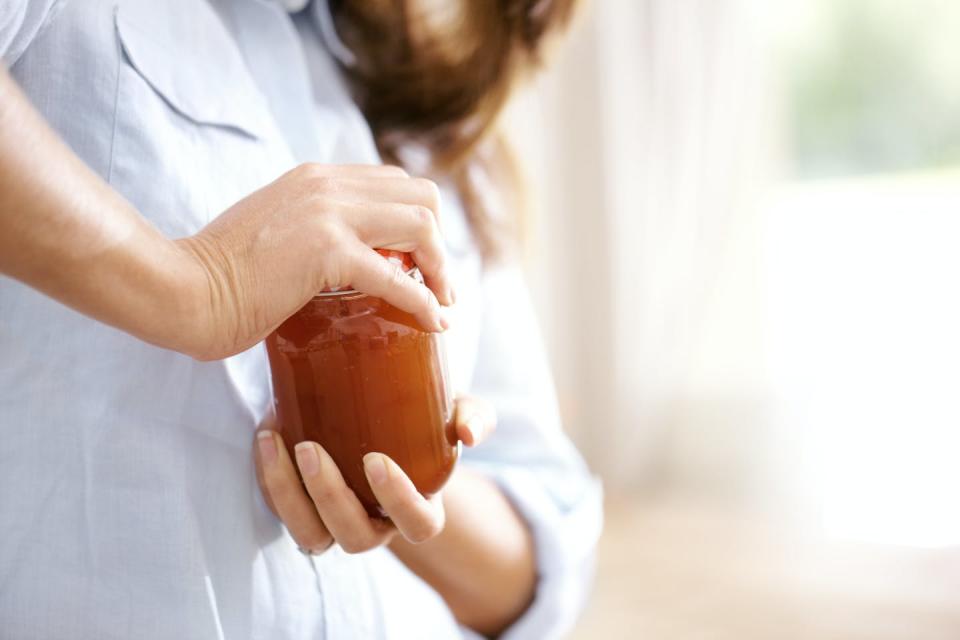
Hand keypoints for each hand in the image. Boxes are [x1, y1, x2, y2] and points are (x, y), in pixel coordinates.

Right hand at [175, 163, 453, 359]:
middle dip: (440, 241)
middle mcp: (328, 184)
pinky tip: (433, 322)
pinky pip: (397, 275)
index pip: (394, 183)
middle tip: (439, 284)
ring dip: (441, 268)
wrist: (181, 289)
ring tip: (441, 303)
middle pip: (422, 195)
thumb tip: (338, 258)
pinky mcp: (326, 252)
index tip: (424, 261)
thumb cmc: (221, 274)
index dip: (420, 221)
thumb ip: (308, 228)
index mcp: (316, 178)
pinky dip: (424, 301)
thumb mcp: (274, 230)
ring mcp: (328, 214)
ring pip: (421, 225)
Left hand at [253, 395, 496, 553]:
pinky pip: (283, 512)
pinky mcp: (303, 509)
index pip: (418, 525)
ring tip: (275, 443)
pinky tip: (267, 436)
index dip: (398, 501)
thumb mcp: (456, 412)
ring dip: (289, 494)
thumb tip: (470, 434)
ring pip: (311, 534)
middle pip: (355, 536)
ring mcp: (336, 524)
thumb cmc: (426, 421)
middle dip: (329, 496)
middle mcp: (376, 526)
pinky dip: (269, 479)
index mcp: (419, 510)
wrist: (384, 418)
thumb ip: (473, 417)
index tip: (376, 459)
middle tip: (312, 447)